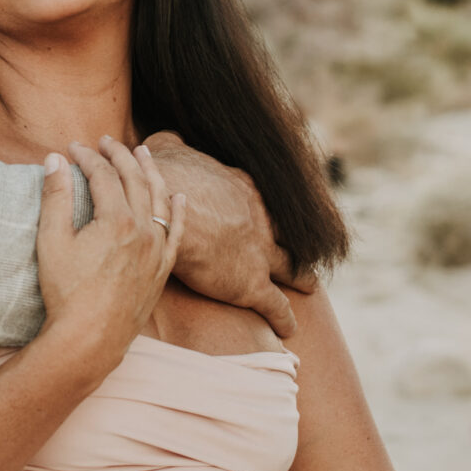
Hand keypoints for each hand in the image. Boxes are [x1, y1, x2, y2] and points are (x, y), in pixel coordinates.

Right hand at [37, 139, 184, 373]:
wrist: (90, 339)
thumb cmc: (66, 293)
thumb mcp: (52, 241)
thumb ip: (56, 197)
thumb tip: (55, 160)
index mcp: (117, 220)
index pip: (104, 175)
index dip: (87, 158)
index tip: (72, 149)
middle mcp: (144, 230)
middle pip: (134, 180)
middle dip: (119, 155)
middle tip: (105, 141)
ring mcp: (157, 250)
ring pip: (160, 199)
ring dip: (151, 172)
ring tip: (143, 152)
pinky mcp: (161, 269)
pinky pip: (177, 232)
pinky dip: (179, 210)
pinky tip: (179, 196)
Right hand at [140, 131, 298, 337]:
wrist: (168, 205)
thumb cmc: (164, 174)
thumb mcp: (167, 147)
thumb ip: (171, 144)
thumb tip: (159, 140)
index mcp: (243, 189)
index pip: (258, 200)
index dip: (261, 209)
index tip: (261, 214)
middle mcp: (261, 220)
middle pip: (286, 232)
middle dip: (294, 242)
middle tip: (302, 249)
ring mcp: (260, 253)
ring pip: (292, 268)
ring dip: (302, 277)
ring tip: (311, 286)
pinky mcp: (251, 285)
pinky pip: (275, 306)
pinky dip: (284, 318)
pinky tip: (289, 330)